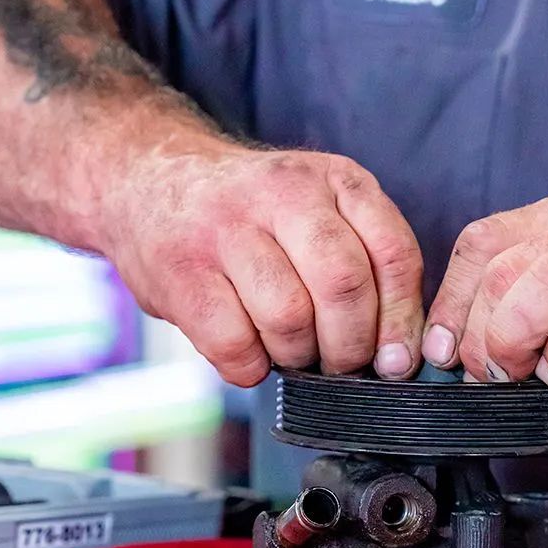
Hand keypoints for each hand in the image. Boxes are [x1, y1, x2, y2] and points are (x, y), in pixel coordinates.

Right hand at [100, 143, 423, 386]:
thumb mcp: (319, 210)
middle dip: (350, 347)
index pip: (393, 254)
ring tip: (290, 351)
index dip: (401, 320)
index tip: (396, 361)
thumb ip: (365, 262)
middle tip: (339, 363)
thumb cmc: (250, 216)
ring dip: (298, 356)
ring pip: (290, 318)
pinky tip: (249, 353)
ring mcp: (226, 229)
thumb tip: (400, 355)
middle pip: (343, 286)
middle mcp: (282, 193)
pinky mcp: (181, 272)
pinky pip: (234, 344)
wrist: (145, 180)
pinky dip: (250, 367)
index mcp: (333, 179)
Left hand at [422, 193, 547, 415]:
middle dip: (478, 335)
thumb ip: (536, 297)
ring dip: (513, 343)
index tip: (443, 349)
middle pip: (500, 270)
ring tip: (523, 375)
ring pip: (537, 289)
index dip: (451, 302)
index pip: (483, 243)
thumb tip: (468, 344)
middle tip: (490, 374)